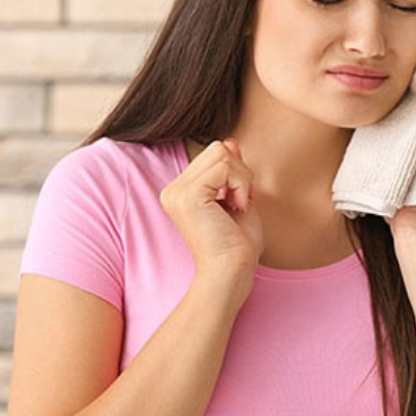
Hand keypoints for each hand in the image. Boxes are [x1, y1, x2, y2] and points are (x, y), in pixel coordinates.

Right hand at [160, 138, 263, 274]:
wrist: (230, 274)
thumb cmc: (237, 245)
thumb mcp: (238, 199)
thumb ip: (232, 172)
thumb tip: (229, 141)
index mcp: (182, 191)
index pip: (215, 155)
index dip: (237, 173)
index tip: (239, 202)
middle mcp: (173, 189)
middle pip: (217, 148)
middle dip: (240, 172)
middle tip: (240, 203)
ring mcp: (177, 192)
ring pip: (222, 152)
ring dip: (242, 179)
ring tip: (238, 206)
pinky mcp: (188, 195)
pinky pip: (225, 166)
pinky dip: (241, 185)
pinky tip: (237, 207)